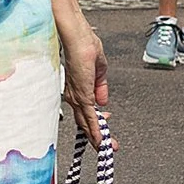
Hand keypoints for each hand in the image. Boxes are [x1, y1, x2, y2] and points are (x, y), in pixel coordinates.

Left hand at [58, 20, 112, 149]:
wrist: (77, 36)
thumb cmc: (84, 43)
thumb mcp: (98, 69)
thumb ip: (100, 87)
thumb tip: (103, 102)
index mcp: (78, 89)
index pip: (86, 112)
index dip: (96, 122)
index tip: (106, 127)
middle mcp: (75, 95)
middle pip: (85, 121)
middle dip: (97, 136)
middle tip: (107, 147)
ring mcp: (78, 96)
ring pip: (87, 122)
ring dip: (98, 136)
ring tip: (106, 147)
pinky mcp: (82, 95)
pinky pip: (89, 117)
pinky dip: (95, 130)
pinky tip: (100, 139)